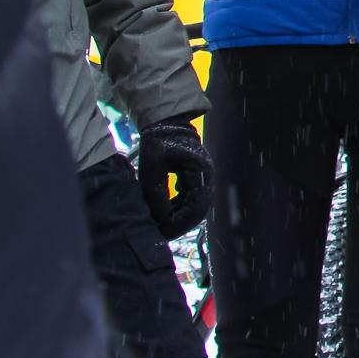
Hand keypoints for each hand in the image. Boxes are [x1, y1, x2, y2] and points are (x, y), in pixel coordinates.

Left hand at [136, 119, 210, 238]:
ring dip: (180, 217)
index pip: (196, 206)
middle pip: (199, 210)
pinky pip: (192, 199)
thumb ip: (157, 194)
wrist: (167, 123)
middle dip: (180, 224)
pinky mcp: (197, 178)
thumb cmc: (158, 142)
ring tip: (160, 225)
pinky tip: (165, 212)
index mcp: (199, 172)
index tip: (163, 232)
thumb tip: (160, 220)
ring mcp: (203, 177)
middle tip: (161, 234)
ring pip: (197, 206)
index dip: (180, 223)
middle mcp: (206, 177)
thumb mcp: (151, 169)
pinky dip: (180, 208)